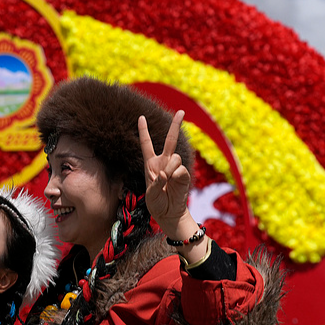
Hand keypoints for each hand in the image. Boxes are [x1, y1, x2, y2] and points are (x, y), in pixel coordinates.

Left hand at [138, 110, 190, 229]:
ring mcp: (174, 167)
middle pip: (170, 140)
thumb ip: (157, 182)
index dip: (143, 130)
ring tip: (166, 179)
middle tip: (181, 111)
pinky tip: (172, 183)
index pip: (146, 143)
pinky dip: (175, 175)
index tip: (141, 117)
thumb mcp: (150, 193)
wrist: (168, 213)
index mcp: (150, 163)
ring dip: (170, 167)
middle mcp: (163, 162)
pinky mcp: (183, 174)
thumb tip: (167, 173)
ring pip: (175, 157)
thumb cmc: (156, 203)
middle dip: (176, 125)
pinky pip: (180, 169)